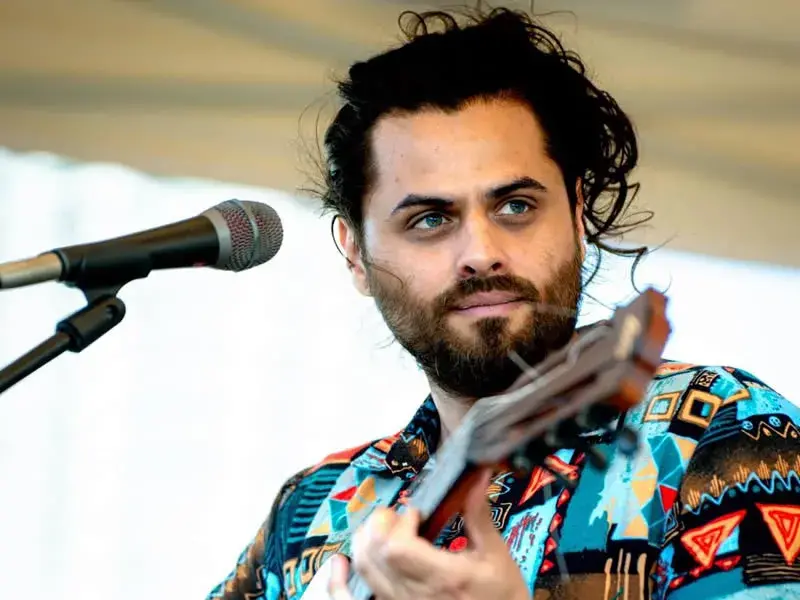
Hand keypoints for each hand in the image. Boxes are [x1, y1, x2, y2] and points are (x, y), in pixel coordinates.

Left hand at [325, 468, 530, 599]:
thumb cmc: (502, 595)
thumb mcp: (496, 555)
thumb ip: (479, 516)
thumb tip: (478, 475)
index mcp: (443, 578)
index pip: (398, 548)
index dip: (400, 523)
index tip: (417, 513)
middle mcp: (415, 595)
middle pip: (374, 554)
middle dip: (380, 524)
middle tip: (399, 517)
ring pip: (364, 570)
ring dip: (364, 541)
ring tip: (383, 529)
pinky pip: (355, 598)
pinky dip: (340, 582)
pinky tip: (340, 564)